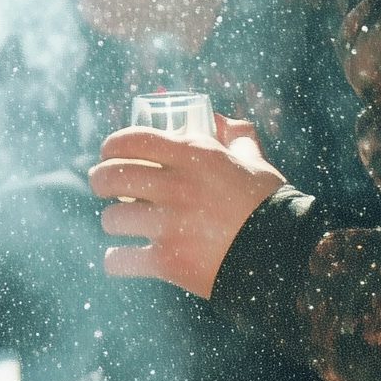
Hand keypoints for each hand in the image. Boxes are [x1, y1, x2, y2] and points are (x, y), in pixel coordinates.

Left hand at [89, 115, 286, 297]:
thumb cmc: (267, 204)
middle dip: (99, 180)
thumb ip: (235, 135)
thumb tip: (216, 118)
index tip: (108, 152)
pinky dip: (117, 261)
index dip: (111, 145)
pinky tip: (123, 257)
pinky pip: (118, 260)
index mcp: (194, 156)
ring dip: (114, 221)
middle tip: (103, 186)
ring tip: (121, 223)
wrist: (282, 254)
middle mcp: (176, 186)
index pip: (131, 140)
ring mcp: (169, 225)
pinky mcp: (167, 262)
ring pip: (112, 219)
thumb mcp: (254, 161)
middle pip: (111, 176)